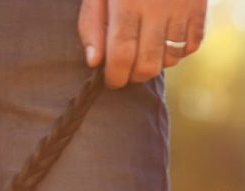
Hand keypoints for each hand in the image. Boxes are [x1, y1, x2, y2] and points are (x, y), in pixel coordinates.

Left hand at [79, 0, 206, 88]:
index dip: (115, 75)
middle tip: (124, 73)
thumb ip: (91, 25)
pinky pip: (192, 46)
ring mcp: (182, 9)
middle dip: (133, 76)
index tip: (110, 81)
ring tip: (142, 53)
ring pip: (171, 58)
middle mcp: (157, 9)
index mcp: (127, 3)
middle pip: (148, 63)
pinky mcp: (200, 8)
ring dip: (155, 64)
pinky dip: (178, 53)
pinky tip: (163, 43)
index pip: (121, 54)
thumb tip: (94, 61)